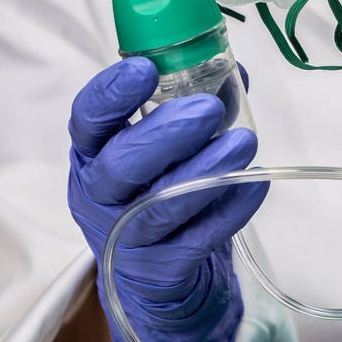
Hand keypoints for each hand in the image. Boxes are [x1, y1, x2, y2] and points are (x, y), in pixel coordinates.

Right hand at [67, 57, 266, 341]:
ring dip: (207, 171)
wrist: (151, 273)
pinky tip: (254, 182)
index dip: (111, 95)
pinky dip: (230, 209)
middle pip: (121, 168)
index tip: (145, 68)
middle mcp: (100, 197)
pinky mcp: (163, 268)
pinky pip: (198, 238)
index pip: (87, 121)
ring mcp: (128, 237)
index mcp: (92, 155)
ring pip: (162, 206)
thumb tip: (232, 70)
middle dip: (166, 135)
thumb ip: (188, 103)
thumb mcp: (155, 146)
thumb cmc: (153, 189)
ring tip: (244, 142)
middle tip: (209, 109)